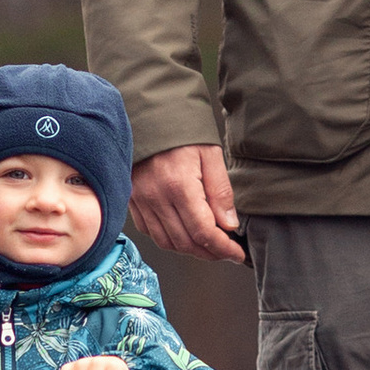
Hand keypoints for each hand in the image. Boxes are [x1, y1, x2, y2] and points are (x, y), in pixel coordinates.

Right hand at [129, 142, 244, 262]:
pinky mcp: (132, 200)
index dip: (223, 248)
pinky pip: (150, 231)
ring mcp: (141, 200)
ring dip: (190, 250)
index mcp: (179, 185)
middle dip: (210, 253)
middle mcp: (156, 197)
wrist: (149, 115)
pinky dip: (169, 240)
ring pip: (167, 242)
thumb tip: (229, 225)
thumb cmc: (181, 131)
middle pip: (186, 242)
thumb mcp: (211, 155)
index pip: (204, 232)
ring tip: (208, 247)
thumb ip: (221, 192)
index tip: (237, 254)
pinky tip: (184, 235)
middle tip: (226, 253)